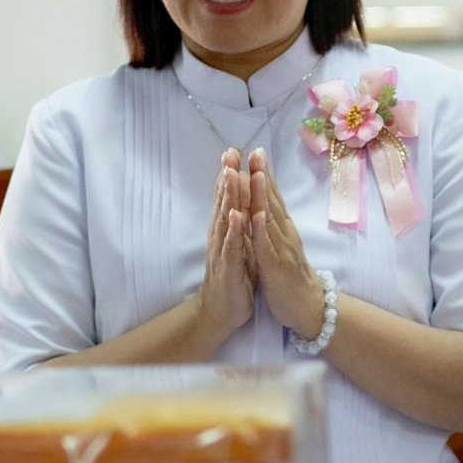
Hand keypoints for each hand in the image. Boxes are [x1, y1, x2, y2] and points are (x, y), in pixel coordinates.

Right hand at [194, 150, 254, 340]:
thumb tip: (242, 201)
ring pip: (225, 219)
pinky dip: (234, 231)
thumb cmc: (233, 277)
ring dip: (228, 197)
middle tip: (229, 152)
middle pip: (224, 202)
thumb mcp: (239, 245)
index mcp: (226, 230)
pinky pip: (231, 247)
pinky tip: (236, 215)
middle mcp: (220, 236)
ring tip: (230, 174)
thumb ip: (238, 223)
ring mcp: (222, 251)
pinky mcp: (228, 268)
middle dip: (227, 177)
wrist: (221, 311)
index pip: (227, 198)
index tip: (234, 151)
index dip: (230, 175)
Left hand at [246, 149, 328, 341]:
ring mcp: (281, 249)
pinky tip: (254, 217)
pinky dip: (260, 232)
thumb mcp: (282, 244)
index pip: (272, 196)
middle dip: (262, 175)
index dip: (264, 173)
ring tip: (254, 174)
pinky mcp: (276, 268)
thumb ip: (275, 223)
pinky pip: (266, 248)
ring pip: (269, 219)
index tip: (256, 151)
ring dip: (261, 196)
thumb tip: (267, 203)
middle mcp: (284, 234)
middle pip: (271, 200)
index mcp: (282, 228)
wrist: (308, 307)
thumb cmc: (291, 276)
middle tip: (256, 151)